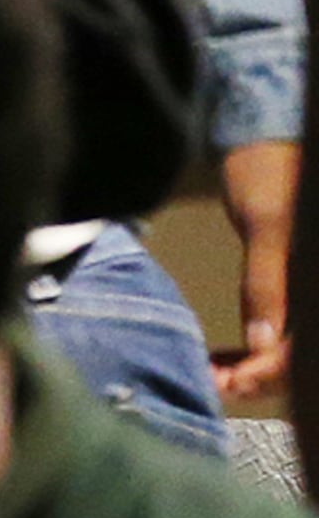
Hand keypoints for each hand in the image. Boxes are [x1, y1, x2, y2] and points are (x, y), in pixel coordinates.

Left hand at [218, 139, 296, 401]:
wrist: (265, 134)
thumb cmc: (271, 170)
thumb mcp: (268, 225)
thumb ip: (267, 283)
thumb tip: (261, 344)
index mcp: (318, 283)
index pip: (300, 348)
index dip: (268, 372)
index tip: (225, 383)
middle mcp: (316, 294)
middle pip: (298, 355)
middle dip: (259, 376)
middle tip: (209, 381)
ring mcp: (308, 292)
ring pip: (290, 347)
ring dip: (256, 367)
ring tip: (212, 373)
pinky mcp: (295, 287)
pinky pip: (283, 329)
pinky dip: (256, 347)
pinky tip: (226, 356)